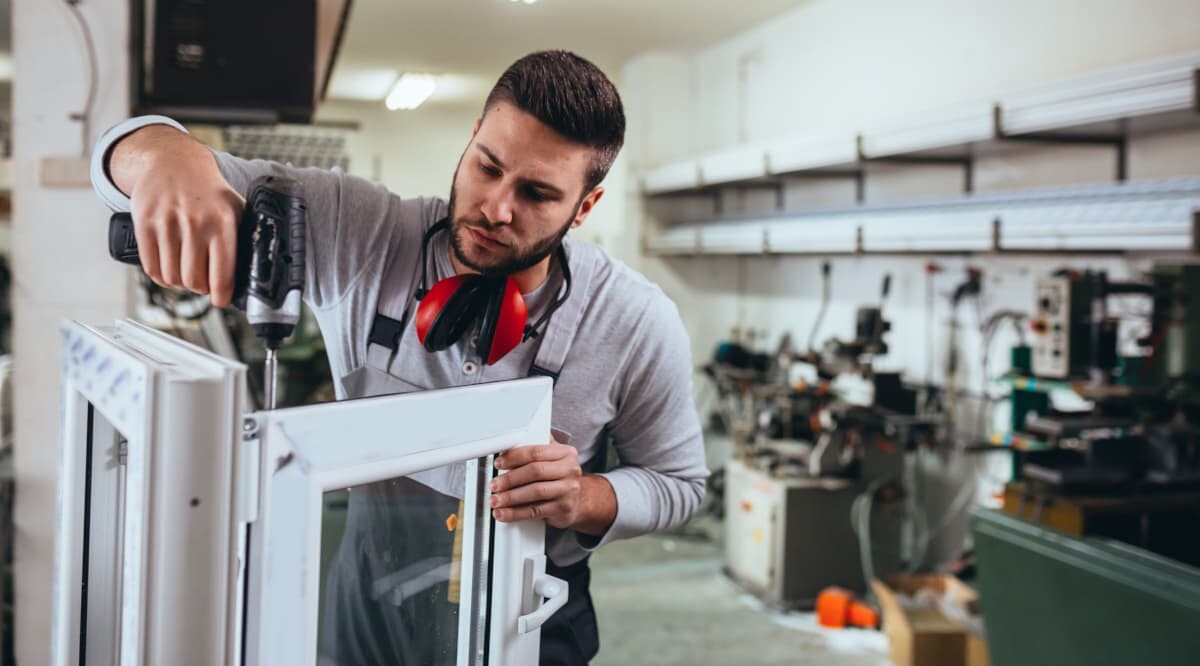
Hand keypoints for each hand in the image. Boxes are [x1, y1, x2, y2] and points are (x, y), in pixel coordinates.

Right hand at [111, 125, 242, 306]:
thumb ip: (244, 237)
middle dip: (200, 288)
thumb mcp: (235, 208)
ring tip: (186, 274)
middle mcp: (195, 223)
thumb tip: (253, 273)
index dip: (221, 296)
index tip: (221, 300)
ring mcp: (167, 223)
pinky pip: (150, 267)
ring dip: (179, 283)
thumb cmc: (208, 191)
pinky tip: (169, 270)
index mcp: (223, 222)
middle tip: (203, 283)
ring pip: (171, 278)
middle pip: (194, 282)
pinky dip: (160, 276)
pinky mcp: (144, 223)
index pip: (222, 275)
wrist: (173, 162)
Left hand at [489, 438, 583, 528]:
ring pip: (535, 491)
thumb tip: (505, 446)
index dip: (514, 457)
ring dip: (510, 497)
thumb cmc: (558, 478)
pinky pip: (535, 511)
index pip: (536, 451)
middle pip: (535, 471)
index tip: (499, 463)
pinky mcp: (564, 508)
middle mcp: (570, 470)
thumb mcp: (551, 459)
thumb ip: (534, 449)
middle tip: (494, 484)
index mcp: (566, 453)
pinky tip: (504, 513)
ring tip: (496, 500)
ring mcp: (569, 490)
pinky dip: (515, 513)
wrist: (577, 502)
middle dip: (510, 478)